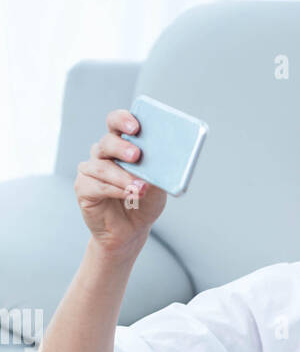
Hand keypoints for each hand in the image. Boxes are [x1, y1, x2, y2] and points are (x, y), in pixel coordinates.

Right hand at [75, 108, 166, 250]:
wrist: (132, 231)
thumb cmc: (145, 202)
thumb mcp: (158, 186)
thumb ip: (157, 172)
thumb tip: (163, 160)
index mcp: (121, 145)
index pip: (116, 123)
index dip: (122, 120)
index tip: (135, 127)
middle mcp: (103, 153)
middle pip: (107, 142)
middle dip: (122, 147)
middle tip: (136, 155)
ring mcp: (91, 170)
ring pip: (102, 166)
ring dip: (123, 176)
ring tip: (141, 188)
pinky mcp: (84, 188)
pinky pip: (97, 185)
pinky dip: (116, 190)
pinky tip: (130, 195)